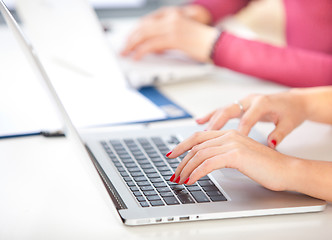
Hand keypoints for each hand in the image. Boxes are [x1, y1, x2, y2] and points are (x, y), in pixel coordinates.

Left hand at [121, 7, 217, 61]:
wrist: (217, 43)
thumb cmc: (203, 42)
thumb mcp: (182, 34)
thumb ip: (167, 37)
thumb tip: (155, 48)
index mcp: (173, 14)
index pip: (148, 20)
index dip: (136, 30)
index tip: (130, 38)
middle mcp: (171, 17)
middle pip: (143, 26)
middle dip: (131, 38)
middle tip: (124, 47)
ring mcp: (172, 26)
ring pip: (144, 34)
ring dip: (132, 45)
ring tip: (126, 53)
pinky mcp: (174, 38)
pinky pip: (151, 45)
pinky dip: (141, 51)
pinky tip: (136, 56)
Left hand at [168, 130, 290, 190]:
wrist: (287, 170)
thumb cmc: (266, 166)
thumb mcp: (240, 156)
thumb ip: (224, 154)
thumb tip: (205, 162)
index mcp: (229, 133)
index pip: (199, 136)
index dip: (182, 145)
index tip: (172, 155)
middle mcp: (229, 135)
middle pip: (196, 145)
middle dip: (181, 160)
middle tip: (174, 173)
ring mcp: (232, 143)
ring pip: (200, 154)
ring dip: (186, 168)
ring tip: (180, 180)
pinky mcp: (236, 155)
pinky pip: (209, 163)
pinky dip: (197, 172)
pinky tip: (191, 180)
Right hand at [196, 92, 307, 147]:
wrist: (294, 101)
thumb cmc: (292, 112)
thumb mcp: (290, 124)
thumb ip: (280, 134)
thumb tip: (271, 144)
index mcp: (262, 103)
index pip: (248, 118)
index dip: (240, 131)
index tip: (231, 144)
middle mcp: (250, 100)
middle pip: (228, 111)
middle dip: (216, 124)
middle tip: (207, 136)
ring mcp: (243, 101)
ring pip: (222, 110)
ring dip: (210, 121)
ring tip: (199, 131)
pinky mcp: (240, 105)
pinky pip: (222, 110)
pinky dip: (211, 116)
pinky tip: (199, 122)